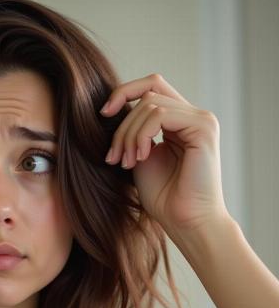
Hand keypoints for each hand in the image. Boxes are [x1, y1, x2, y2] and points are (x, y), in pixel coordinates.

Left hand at [101, 74, 228, 237]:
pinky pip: (161, 115)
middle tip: (114, 158)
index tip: (103, 114)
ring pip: (150, 104)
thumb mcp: (139, 157)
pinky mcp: (203, 127)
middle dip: (122, 126)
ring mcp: (201, 120)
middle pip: (147, 94)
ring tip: (127, 162)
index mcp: (179, 121)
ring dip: (129, 135)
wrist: (185, 221)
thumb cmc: (163, 197)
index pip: (151, 87)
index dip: (124, 93)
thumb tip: (113, 110)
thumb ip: (133, 132)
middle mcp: (192, 116)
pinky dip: (142, 135)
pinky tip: (140, 158)